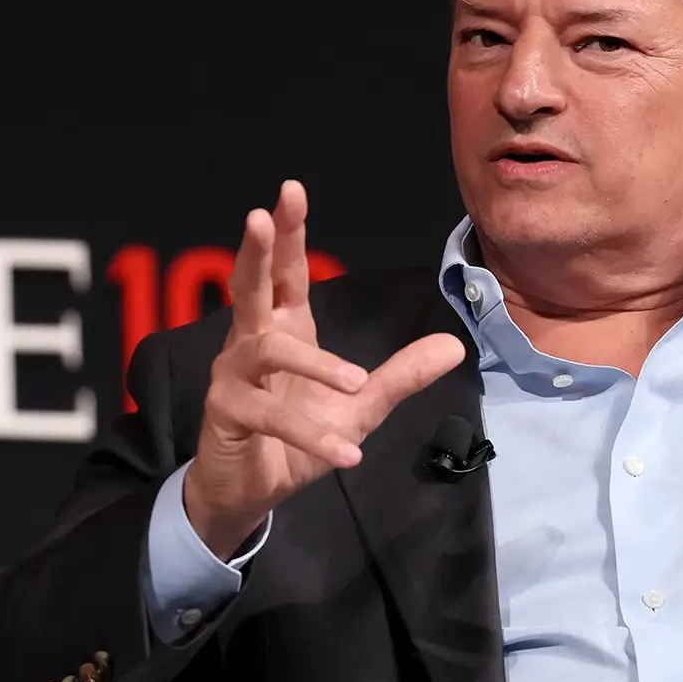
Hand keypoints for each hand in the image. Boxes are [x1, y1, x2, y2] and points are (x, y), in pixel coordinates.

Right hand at [183, 179, 466, 556]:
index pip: (287, 273)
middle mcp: (251, 343)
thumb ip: (401, 374)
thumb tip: (456, 346)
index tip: (291, 190)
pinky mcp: (227, 415)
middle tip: (257, 216)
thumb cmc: (299, 437)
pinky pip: (272, 418)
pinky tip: (346, 454)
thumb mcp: (361, 405)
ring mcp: (233, 377)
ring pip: (269, 353)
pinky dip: (314, 437)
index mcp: (283, 328)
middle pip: (250, 286)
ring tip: (355, 384)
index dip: (288, 232)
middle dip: (256, 250)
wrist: (253, 491)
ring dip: (316, 365)